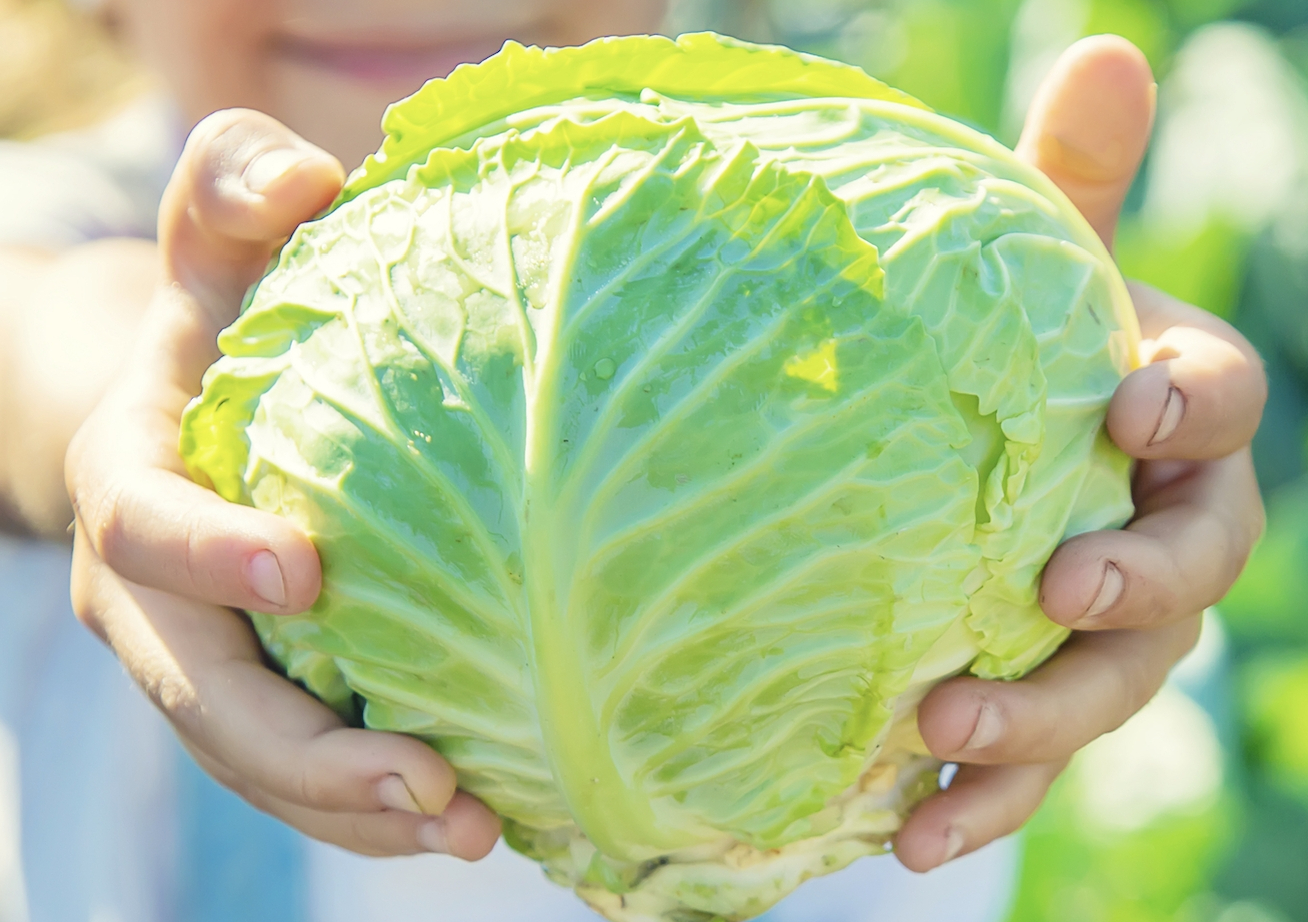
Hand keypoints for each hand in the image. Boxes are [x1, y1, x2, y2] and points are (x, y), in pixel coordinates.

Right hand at [64, 110, 501, 860]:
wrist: (182, 424)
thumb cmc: (216, 321)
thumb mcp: (214, 242)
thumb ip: (233, 184)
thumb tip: (306, 175)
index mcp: (125, 483)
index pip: (146, 528)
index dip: (211, 553)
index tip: (306, 572)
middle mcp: (143, 599)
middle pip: (204, 701)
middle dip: (308, 758)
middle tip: (430, 783)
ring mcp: (195, 666)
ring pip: (256, 766)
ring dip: (355, 814)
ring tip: (472, 829)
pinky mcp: (253, 707)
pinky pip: (300, 778)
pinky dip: (373, 813)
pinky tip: (477, 817)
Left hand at [894, 36, 1267, 870]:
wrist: (945, 469)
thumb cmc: (996, 353)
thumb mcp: (1016, 272)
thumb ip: (1061, 185)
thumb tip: (1107, 48)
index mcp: (1169, 416)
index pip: (1222, 404)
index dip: (1196, 403)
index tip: (1134, 401)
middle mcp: (1159, 529)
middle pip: (1188, 571)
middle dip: (1134, 582)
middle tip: (1058, 585)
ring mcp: (1104, 629)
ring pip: (1108, 684)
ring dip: (1042, 716)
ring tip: (948, 730)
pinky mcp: (1038, 700)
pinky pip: (1028, 764)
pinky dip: (979, 797)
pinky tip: (905, 829)